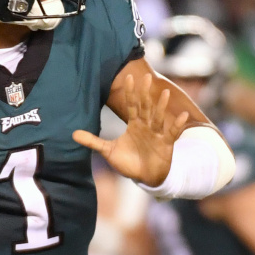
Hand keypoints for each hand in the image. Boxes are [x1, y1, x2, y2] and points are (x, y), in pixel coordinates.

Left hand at [73, 74, 187, 186]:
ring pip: (158, 117)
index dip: (130, 92)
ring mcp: (157, 134)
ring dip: (161, 106)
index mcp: (134, 125)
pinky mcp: (166, 144)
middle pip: (146, 107)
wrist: (144, 178)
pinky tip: (182, 115)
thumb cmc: (128, 162)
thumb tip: (72, 134)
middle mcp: (146, 126)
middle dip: (145, 93)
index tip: (129, 77)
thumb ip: (92, 141)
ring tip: (164, 93)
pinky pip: (172, 133)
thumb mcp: (108, 151)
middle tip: (147, 77)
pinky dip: (176, 125)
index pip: (132, 105)